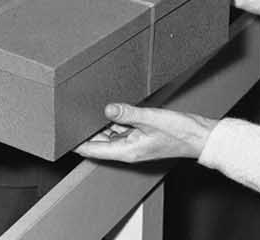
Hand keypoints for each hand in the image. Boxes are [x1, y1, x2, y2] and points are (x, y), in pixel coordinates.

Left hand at [74, 103, 215, 162]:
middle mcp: (127, 149)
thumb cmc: (179, 132)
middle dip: (85, 131)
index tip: (61, 136)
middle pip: (98, 142)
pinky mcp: (140, 135)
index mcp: (126, 151)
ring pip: (109, 134)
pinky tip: (109, 108)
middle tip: (68, 117)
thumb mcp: (151, 119)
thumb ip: (128, 114)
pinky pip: (121, 129)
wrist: (199, 136)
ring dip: (99, 124)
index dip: (76, 144)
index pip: (92, 150)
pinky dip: (114, 121)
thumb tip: (106, 109)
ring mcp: (134, 143)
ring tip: (84, 109)